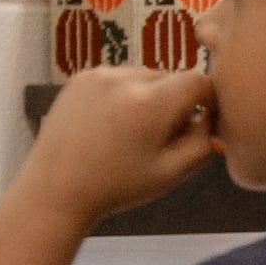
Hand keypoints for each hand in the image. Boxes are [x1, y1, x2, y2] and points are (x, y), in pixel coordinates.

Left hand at [17, 67, 216, 228]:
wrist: (56, 189)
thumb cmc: (117, 186)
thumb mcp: (174, 173)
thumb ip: (205, 140)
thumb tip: (210, 116)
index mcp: (151, 103)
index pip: (200, 81)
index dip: (207, 102)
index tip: (198, 124)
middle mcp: (125, 79)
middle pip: (172, 77)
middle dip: (175, 102)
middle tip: (160, 136)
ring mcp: (99, 75)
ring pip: (146, 76)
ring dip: (150, 96)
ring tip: (132, 130)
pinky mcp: (81, 77)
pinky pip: (120, 78)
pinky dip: (124, 94)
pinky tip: (111, 123)